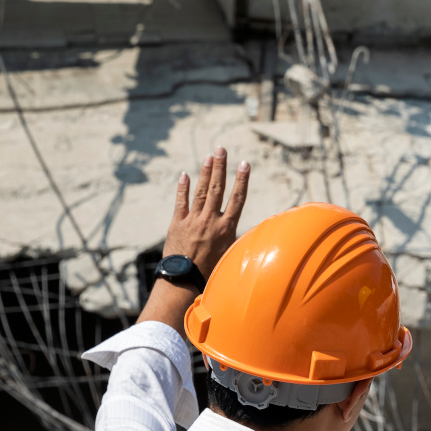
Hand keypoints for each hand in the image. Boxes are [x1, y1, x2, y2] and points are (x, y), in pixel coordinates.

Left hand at [164, 148, 249, 276]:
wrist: (184, 281)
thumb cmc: (211, 274)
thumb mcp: (231, 257)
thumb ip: (237, 241)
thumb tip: (252, 236)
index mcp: (226, 228)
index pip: (237, 199)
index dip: (242, 180)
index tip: (245, 164)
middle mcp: (210, 220)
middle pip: (217, 188)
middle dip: (220, 167)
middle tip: (221, 149)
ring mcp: (193, 220)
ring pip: (200, 191)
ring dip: (205, 172)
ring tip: (209, 156)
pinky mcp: (177, 224)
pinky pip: (181, 202)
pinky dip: (182, 188)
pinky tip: (185, 175)